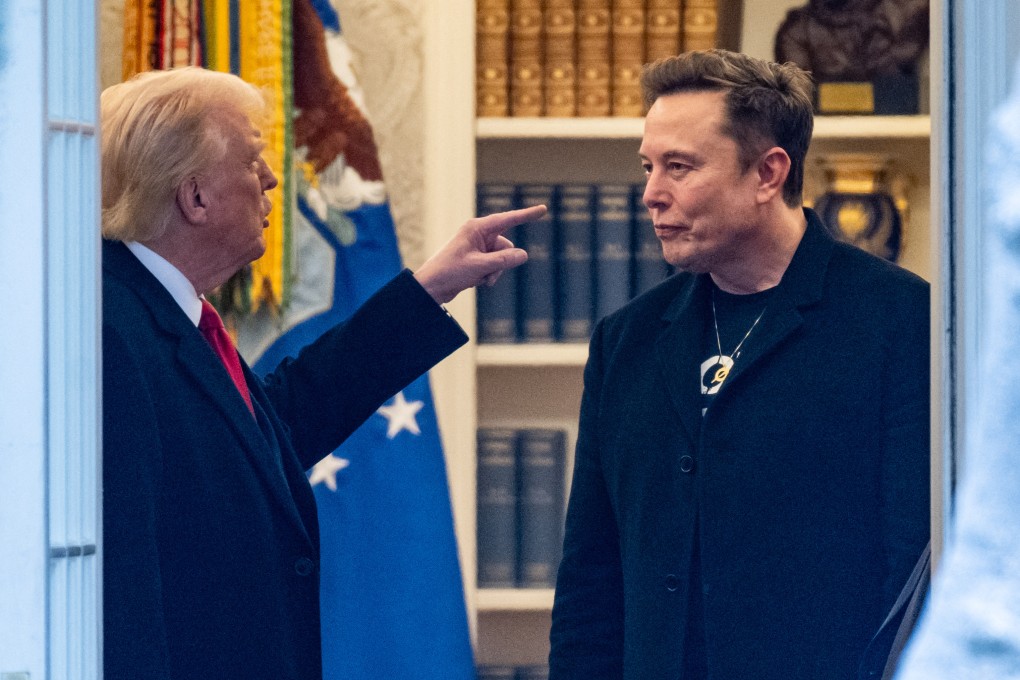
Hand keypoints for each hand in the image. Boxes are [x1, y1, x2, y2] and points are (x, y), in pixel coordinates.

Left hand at [414, 204, 546, 304]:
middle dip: (502, 262)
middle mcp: (479, 235)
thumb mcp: (479, 266)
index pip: (508, 219)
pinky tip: (477, 281)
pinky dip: (490, 275)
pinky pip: (495, 266)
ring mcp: (479, 247)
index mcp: (477, 228)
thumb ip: (503, 260)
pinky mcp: (478, 259)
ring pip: (502, 258)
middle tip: (488, 274)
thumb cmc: (450, 271)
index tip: (543, 209)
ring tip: (480, 279)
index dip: (527, 215)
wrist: (432, 287)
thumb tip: (523, 255)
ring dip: (495, 271)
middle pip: (506, 246)